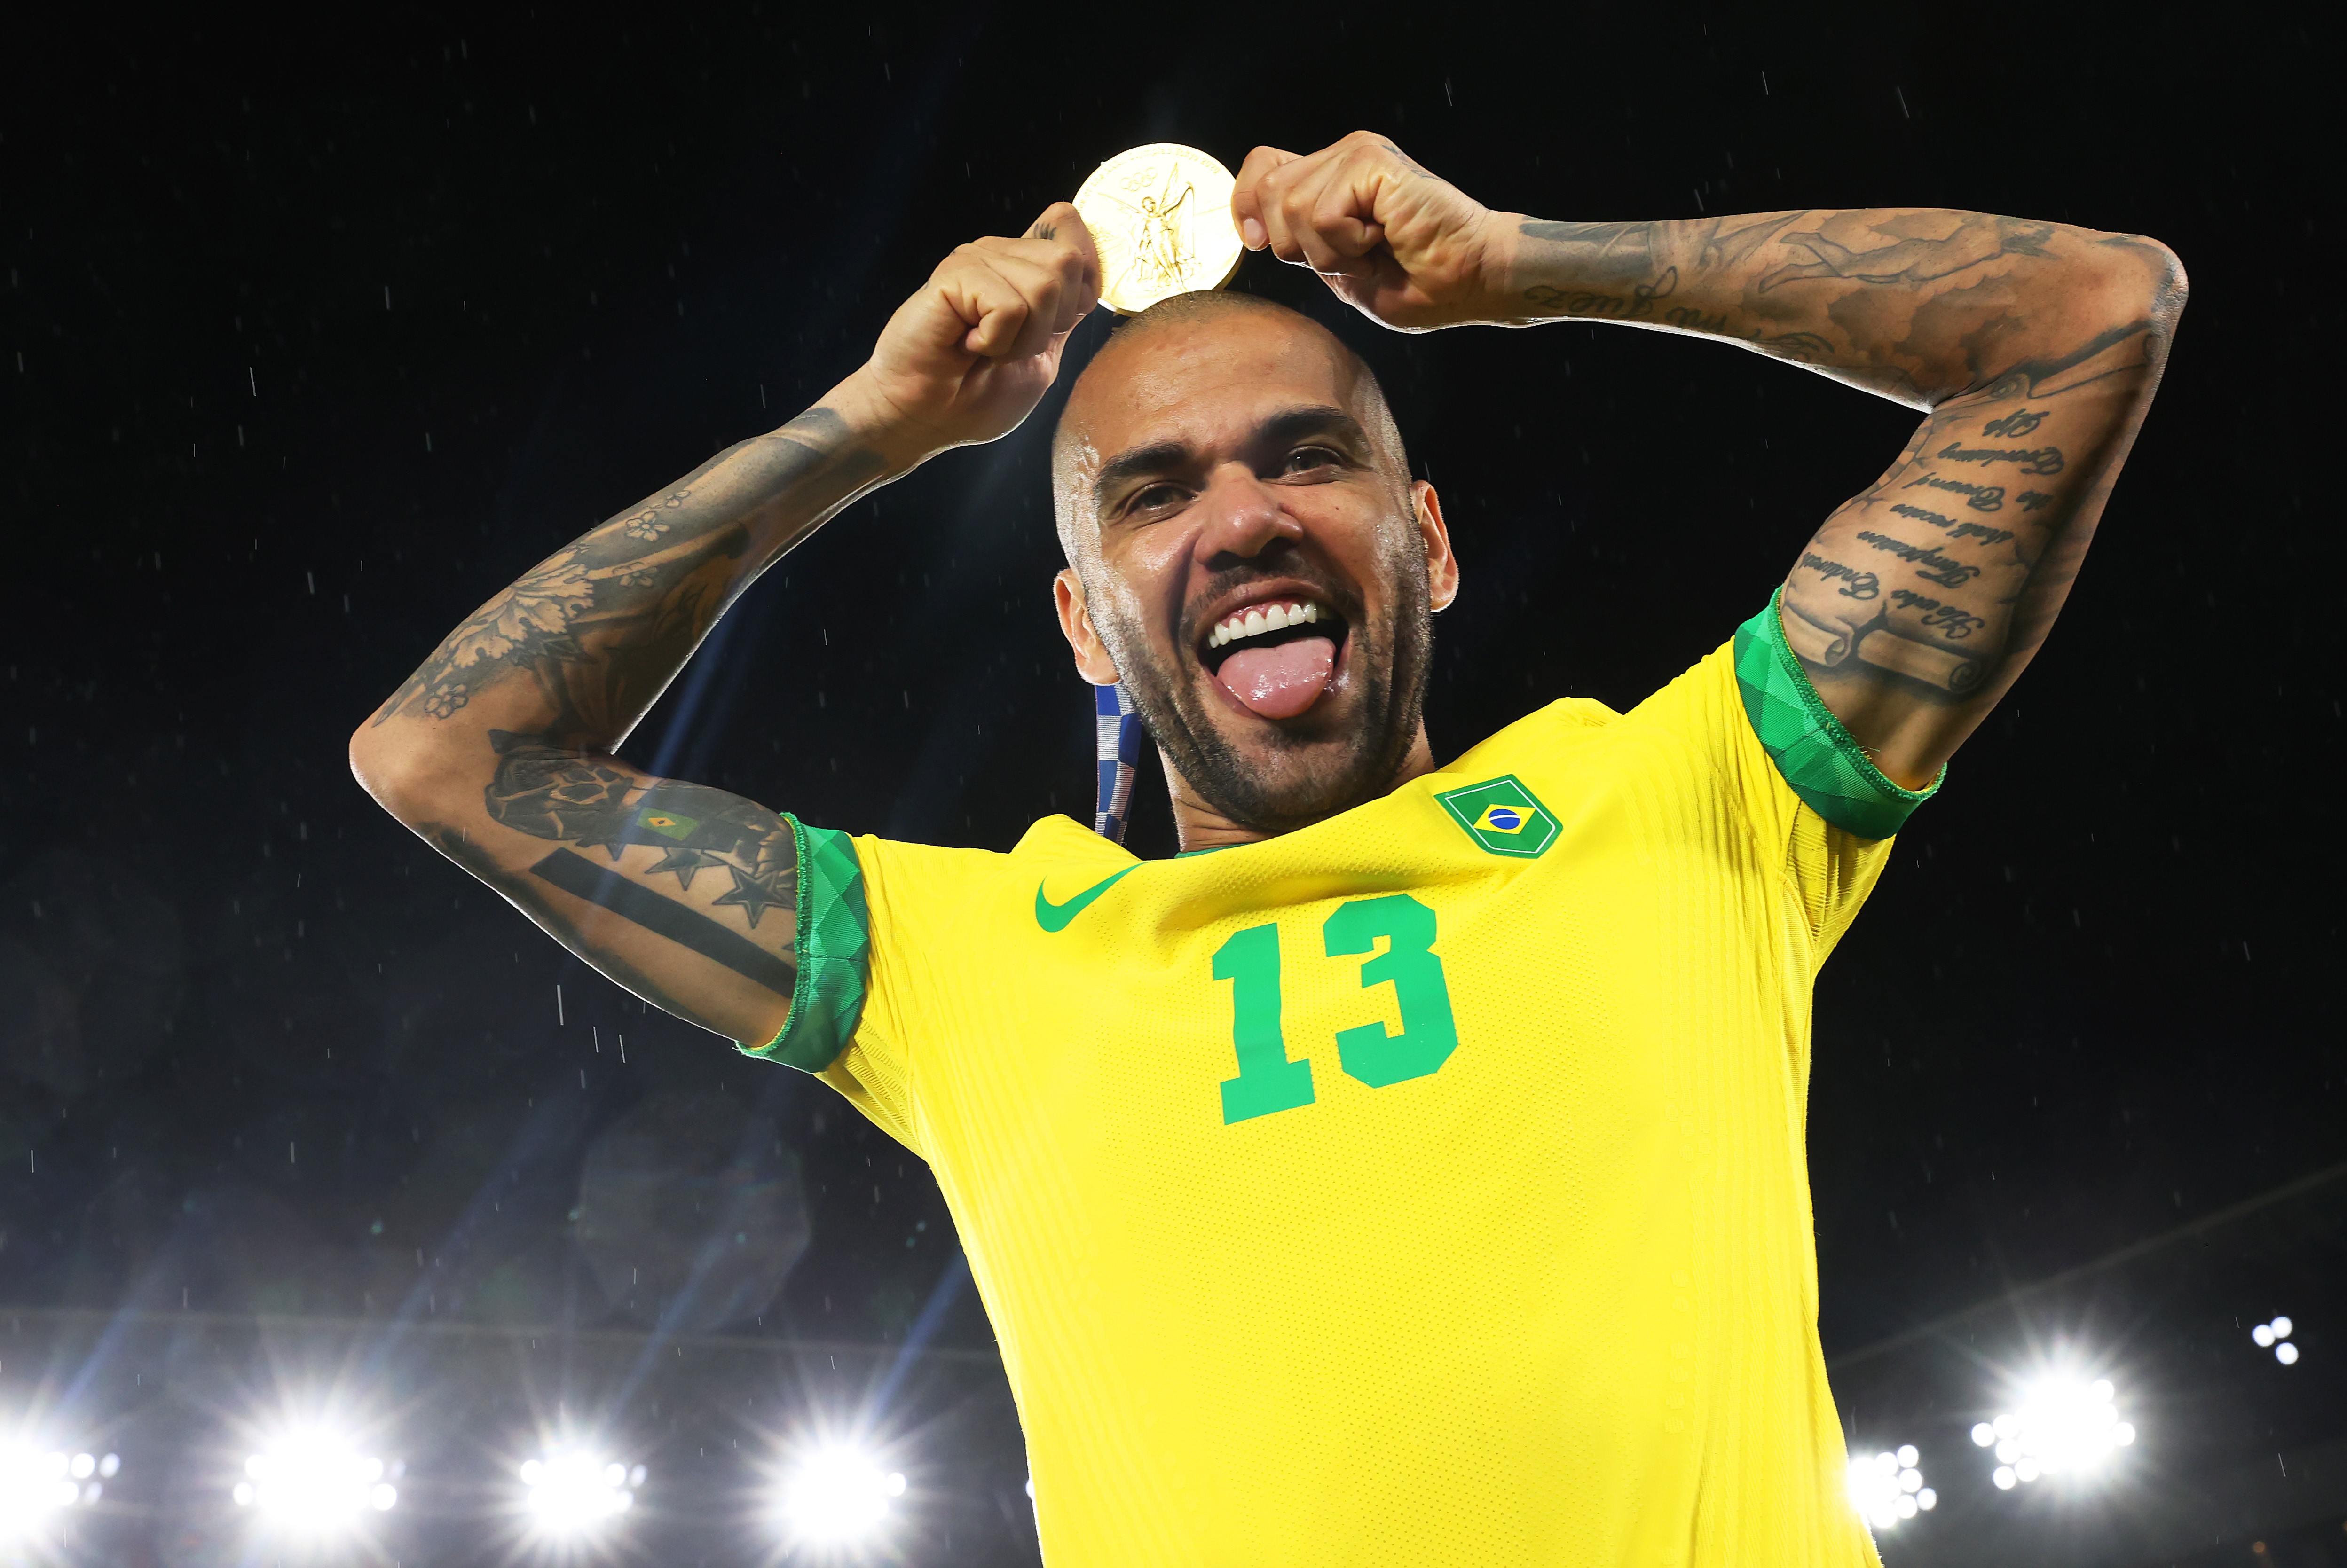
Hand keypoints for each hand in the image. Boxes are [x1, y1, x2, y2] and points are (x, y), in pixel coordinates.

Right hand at [842, 202, 1101, 465]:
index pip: (1078, 238)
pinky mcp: (954, 274)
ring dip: (1022, 339)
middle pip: (1069, 263)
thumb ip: (1067, 309)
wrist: (923, 419)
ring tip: (985, 349)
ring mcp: (977, 258)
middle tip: (1010, 347)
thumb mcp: (1044, 355)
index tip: (1051, 328)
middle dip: (1051, 323)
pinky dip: (995, 341)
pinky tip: (966, 346)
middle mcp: (1001, 254)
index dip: (1084, 288)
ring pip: (1044, 286)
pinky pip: (1009, 305)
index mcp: (1025, 268)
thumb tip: (1087, 260)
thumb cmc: (975, 395)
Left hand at [1231, 131, 1516, 330]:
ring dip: (1330, 251)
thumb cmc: (1419, 283)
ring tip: (1373, 249)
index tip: (1262, 244)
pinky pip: (1322, 214)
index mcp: (1329, 180)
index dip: (1246, 207)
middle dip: (1297, 246)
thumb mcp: (1340, 272)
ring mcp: (1355, 155)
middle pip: (1267, 193)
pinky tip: (1384, 238)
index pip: (1261, 170)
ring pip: (1291, 207)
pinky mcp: (1370, 161)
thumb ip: (1301, 246)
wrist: (1472, 279)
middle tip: (1352, 257)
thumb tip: (1256, 233)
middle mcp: (1339, 159)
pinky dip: (1348, 244)